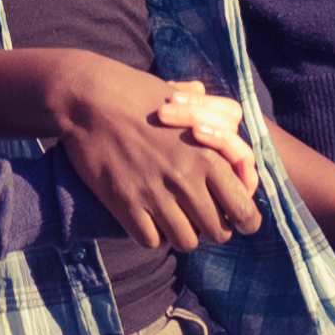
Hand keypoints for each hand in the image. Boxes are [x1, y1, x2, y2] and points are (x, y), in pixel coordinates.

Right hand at [43, 55, 264, 248]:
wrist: (90, 98)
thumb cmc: (140, 94)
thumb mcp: (188, 101)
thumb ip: (218, 116)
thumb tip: (235, 122)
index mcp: (209, 155)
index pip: (244, 210)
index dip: (244, 220)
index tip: (235, 218)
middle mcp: (186, 178)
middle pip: (218, 232)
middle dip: (213, 228)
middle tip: (200, 217)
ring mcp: (155, 193)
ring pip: (186, 241)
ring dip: (182, 232)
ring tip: (173, 217)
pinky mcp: (125, 203)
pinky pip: (151, 240)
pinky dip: (152, 234)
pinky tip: (147, 218)